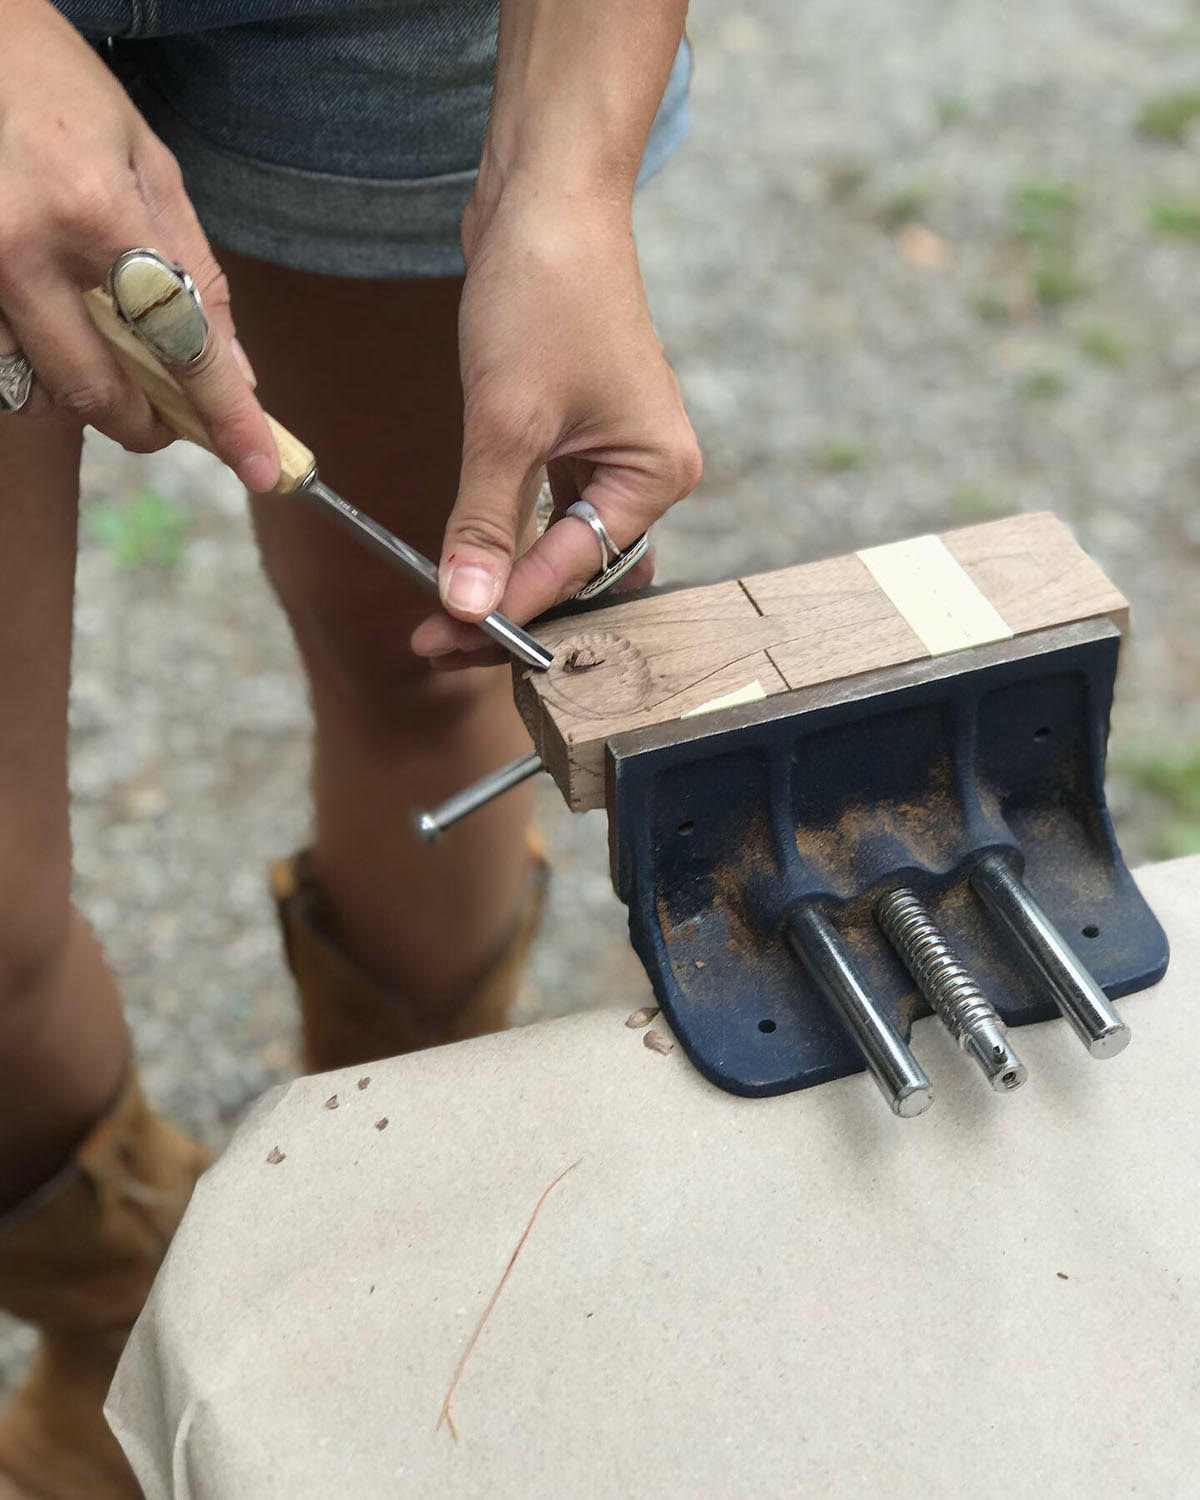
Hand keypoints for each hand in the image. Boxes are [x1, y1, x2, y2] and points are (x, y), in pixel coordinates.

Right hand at [0, 0, 277, 488]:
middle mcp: (22, 248)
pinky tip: (52, 323)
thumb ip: (197, 272)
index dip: (226, 416)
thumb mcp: (152, 164)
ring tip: (102, 348)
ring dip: (84, 392)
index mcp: (95, 209)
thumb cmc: (64, 93)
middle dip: (146, 425)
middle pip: (97, 393)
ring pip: (39, 390)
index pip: (180, 342)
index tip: (260, 468)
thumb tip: (236, 372)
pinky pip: (1, 365)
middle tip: (169, 417)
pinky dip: (36, 366)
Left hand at [411, 184, 700, 666]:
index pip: (579, 568)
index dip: (510, 608)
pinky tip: (463, 560)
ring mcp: (612, 454)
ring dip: (503, 578)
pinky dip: (505, 536)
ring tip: (441, 615)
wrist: (543, 195)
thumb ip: (486, 520)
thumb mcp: (507, 421)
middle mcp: (645, 472)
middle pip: (577, 572)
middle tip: (438, 642)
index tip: (446, 639)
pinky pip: (544, 509)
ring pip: (557, 547)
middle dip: (509, 607)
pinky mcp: (575, 434)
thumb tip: (466, 607)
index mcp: (657, 474)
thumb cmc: (546, 293)